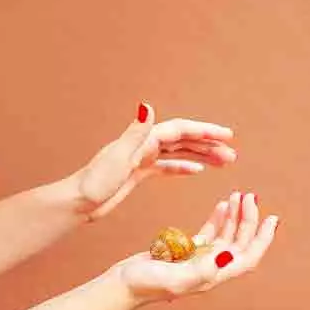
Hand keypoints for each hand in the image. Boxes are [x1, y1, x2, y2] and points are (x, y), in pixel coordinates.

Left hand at [73, 102, 235, 219]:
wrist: (76, 203)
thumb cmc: (94, 183)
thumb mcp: (118, 157)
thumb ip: (136, 132)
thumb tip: (147, 106)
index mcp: (143, 139)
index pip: (181, 130)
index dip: (205, 131)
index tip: (227, 136)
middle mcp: (144, 144)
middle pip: (184, 139)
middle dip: (209, 144)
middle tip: (232, 154)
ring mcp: (142, 158)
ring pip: (179, 152)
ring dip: (202, 155)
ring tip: (224, 162)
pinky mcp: (138, 172)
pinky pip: (167, 166)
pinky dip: (184, 167)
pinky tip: (198, 171)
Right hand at [111, 192, 278, 302]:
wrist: (121, 284)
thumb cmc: (145, 284)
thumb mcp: (175, 277)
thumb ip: (202, 269)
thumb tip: (227, 257)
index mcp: (213, 275)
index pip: (249, 257)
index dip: (263, 239)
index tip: (273, 218)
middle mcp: (211, 268)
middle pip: (240, 242)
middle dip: (249, 219)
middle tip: (250, 195)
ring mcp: (199, 259)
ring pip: (226, 235)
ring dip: (235, 216)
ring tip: (238, 195)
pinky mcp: (186, 251)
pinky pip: (210, 232)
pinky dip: (218, 218)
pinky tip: (222, 204)